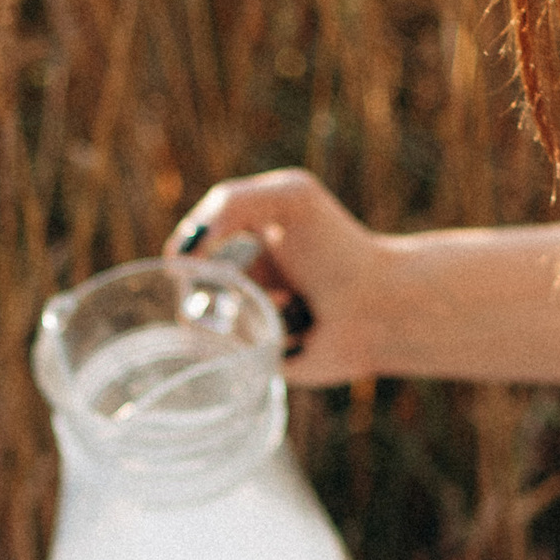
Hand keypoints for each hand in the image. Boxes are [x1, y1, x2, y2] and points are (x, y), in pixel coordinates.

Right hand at [169, 170, 398, 383]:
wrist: (380, 304)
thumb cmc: (339, 248)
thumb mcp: (289, 199)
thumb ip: (228, 205)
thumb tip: (179, 258)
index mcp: (243, 244)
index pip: (189, 248)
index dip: (195, 250)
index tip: (209, 250)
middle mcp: (242, 285)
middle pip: (191, 289)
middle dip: (221, 283)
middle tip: (267, 278)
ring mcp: (248, 325)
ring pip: (206, 325)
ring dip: (250, 309)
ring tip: (293, 303)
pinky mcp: (259, 360)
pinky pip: (232, 356)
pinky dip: (262, 336)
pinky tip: (300, 329)